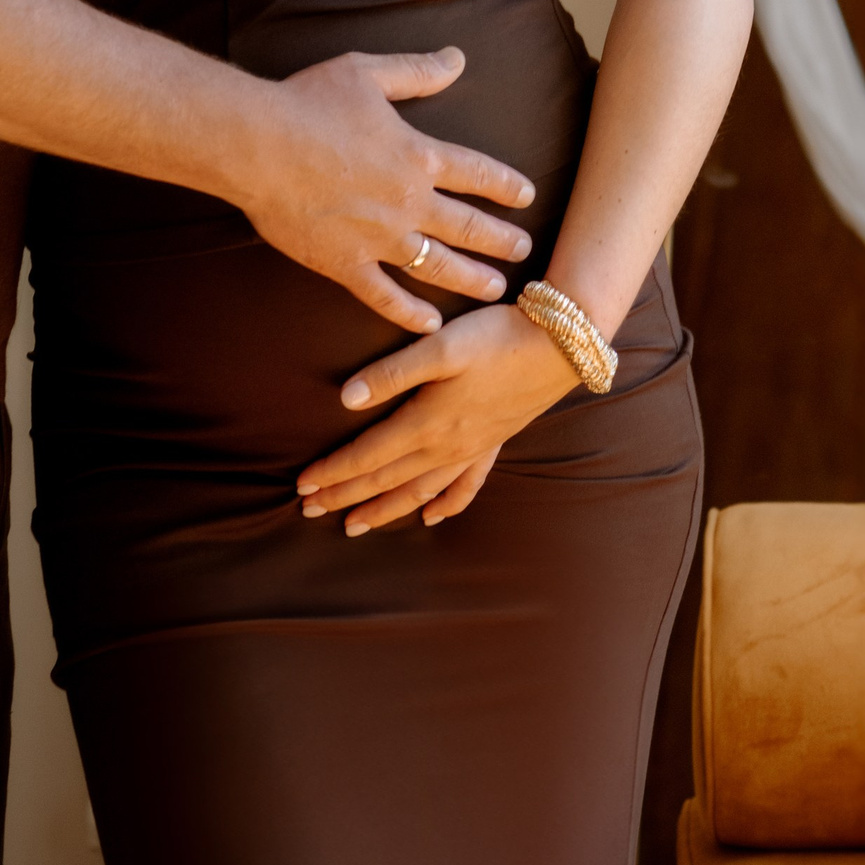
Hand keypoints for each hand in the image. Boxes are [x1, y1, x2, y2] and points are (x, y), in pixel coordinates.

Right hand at [238, 50, 535, 333]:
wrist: (257, 145)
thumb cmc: (308, 103)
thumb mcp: (367, 73)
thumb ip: (417, 71)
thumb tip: (457, 58)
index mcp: (417, 156)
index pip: (477, 174)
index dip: (505, 185)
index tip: (527, 196)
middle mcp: (408, 202)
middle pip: (468, 226)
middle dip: (501, 240)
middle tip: (524, 250)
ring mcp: (379, 238)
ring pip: (438, 267)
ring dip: (471, 279)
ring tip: (496, 289)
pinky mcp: (345, 263)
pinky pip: (385, 296)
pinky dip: (409, 313)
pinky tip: (430, 323)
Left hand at [295, 305, 576, 533]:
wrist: (561, 344)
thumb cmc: (495, 338)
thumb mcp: (439, 346)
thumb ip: (392, 373)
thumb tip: (346, 400)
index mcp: (427, 422)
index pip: (367, 455)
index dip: (333, 472)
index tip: (303, 486)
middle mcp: (447, 445)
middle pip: (385, 479)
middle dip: (346, 496)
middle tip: (310, 511)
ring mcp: (472, 448)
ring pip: (419, 491)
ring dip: (385, 509)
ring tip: (355, 526)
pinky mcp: (494, 442)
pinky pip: (465, 486)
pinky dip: (446, 505)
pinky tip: (431, 518)